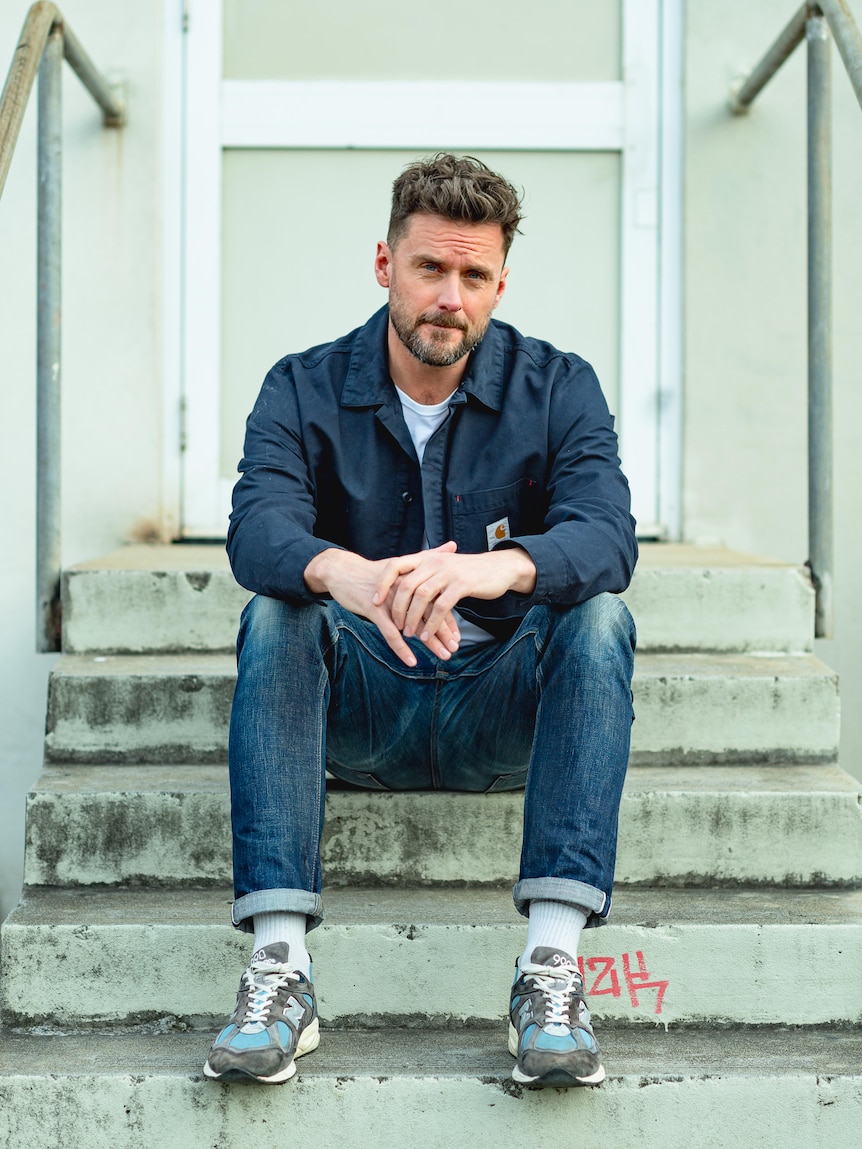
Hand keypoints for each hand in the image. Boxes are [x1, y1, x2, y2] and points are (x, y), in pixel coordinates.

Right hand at [304, 546, 461, 666]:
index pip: (437, 601)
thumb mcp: (401, 565)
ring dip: (431, 642)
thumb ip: (428, 556)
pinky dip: (402, 647)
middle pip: (430, 613)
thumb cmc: (373, 572)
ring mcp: (390, 600)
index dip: (448, 620)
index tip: (458, 637)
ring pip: (414, 624)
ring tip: (444, 656)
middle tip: (455, 649)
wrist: (342, 571)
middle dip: (444, 633)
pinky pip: (390, 632)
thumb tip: (453, 545)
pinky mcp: (374, 609)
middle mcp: (405, 589)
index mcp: (414, 579)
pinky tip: (412, 660)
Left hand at [373, 542, 536, 643]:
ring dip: (412, 618)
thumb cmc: (468, 572)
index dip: (382, 583)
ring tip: (410, 634)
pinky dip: (431, 624)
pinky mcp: (462, 585)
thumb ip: (423, 574)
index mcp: (426, 557)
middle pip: (406, 584)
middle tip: (395, 625)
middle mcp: (435, 561)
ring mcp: (448, 572)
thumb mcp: (442, 567)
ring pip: (421, 596)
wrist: (498, 569)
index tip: (374, 601)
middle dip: (397, 608)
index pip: (395, 565)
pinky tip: (428, 636)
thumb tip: (401, 587)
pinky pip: (441, 607)